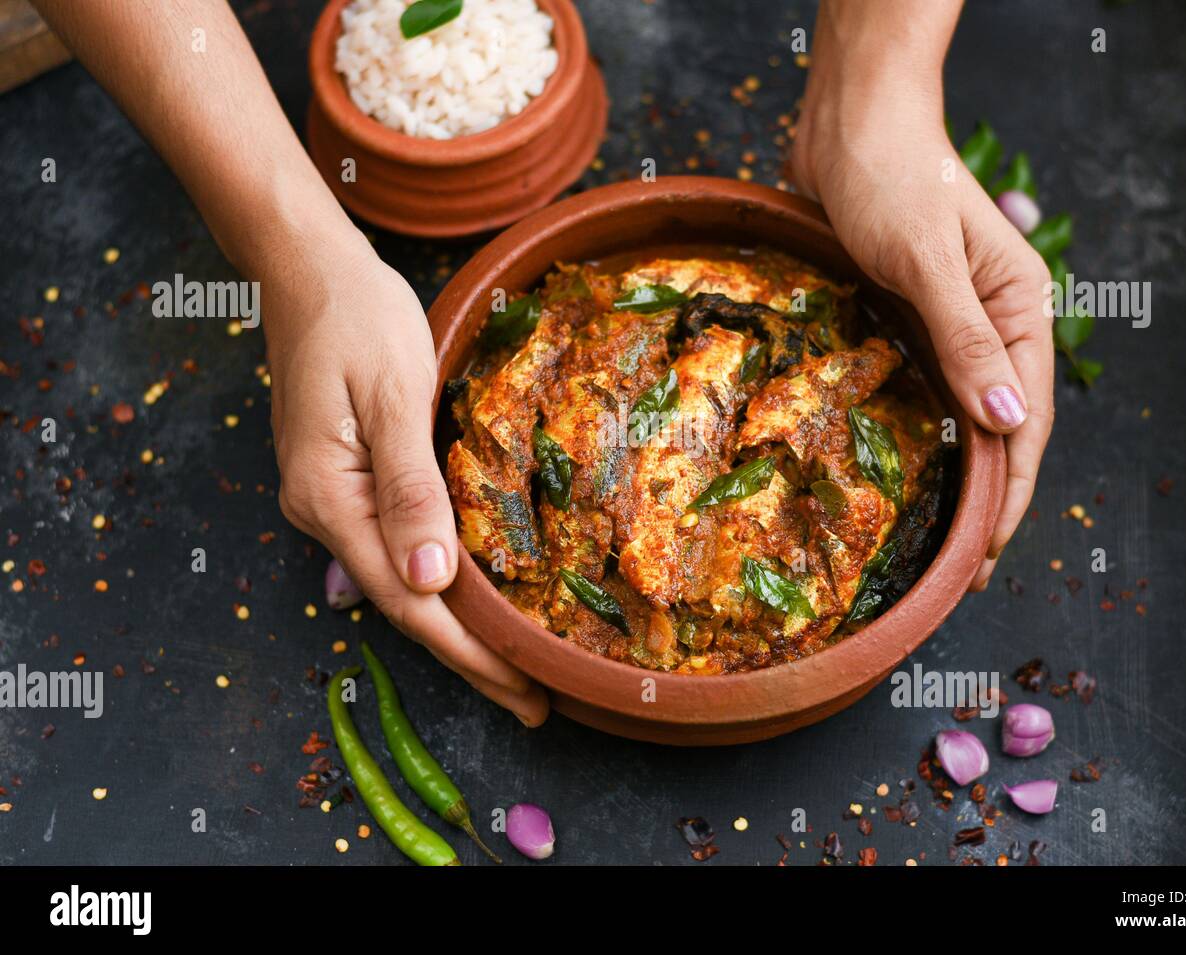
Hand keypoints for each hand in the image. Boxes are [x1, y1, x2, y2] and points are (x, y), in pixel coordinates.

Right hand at [265, 230, 548, 724]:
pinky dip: (439, 584)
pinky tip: (474, 598)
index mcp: (329, 496)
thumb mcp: (394, 394)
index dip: (469, 652)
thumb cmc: (357, 317)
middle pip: (404, 606)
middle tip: (535, 701)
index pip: (408, 599)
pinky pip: (395, 548)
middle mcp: (322, 511)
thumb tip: (428, 581)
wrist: (309, 269)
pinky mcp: (344, 482)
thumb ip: (410, 488)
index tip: (524, 689)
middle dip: (470, 658)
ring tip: (515, 666)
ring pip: (400, 583)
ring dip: (458, 628)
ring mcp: (329, 499)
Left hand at [793, 54, 1053, 591]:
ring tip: (938, 535)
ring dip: (956, 471)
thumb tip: (1009, 425)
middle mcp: (994, 321)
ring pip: (962, 411)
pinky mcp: (907, 316)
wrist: (849, 124)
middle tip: (964, 566)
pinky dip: (920, 430)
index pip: (1027, 418)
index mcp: (1020, 307)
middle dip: (989, 496)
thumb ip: (968, 342)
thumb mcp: (929, 261)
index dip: (1011, 489)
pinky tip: (904, 466)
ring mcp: (951, 321)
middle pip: (1001, 425)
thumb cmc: (892, 178)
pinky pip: (922, 386)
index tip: (989, 552)